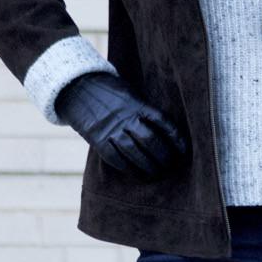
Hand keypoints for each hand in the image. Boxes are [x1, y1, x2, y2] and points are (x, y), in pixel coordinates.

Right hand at [54, 71, 189, 179]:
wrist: (77, 87)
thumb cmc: (108, 90)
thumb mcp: (129, 92)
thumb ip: (143, 109)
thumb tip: (163, 130)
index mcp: (136, 103)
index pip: (162, 122)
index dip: (175, 137)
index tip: (184, 150)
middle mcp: (125, 117)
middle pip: (150, 140)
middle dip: (163, 156)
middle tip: (170, 165)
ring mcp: (111, 129)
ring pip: (134, 152)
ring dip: (148, 166)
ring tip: (156, 173)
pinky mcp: (98, 139)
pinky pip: (116, 158)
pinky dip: (128, 168)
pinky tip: (136, 173)